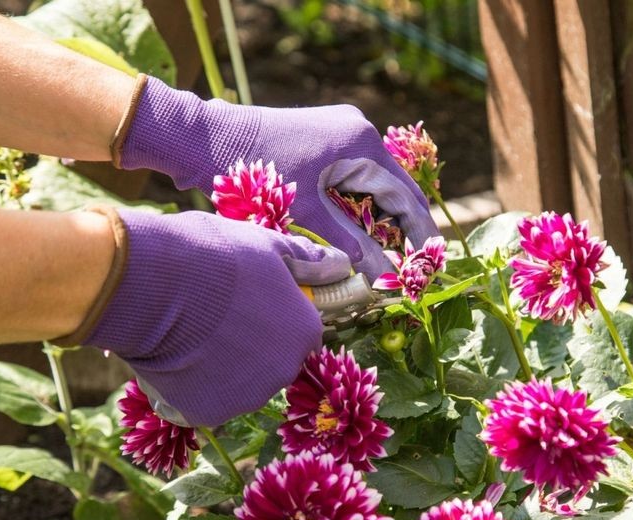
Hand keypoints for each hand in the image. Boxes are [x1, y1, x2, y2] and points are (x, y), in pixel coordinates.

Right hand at [80, 208, 350, 427]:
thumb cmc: (212, 254)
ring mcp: (246, 398)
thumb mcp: (265, 244)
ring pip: (237, 385)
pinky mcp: (207, 413)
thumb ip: (307, 260)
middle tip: (212, 318)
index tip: (245, 303)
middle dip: (248, 346)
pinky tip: (173, 357)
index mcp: (305, 331)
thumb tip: (342, 264)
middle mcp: (285, 371)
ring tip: (187, 334)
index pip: (298, 332)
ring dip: (221, 368)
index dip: (271, 317)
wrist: (151, 285)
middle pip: (270, 362)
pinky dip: (191, 386)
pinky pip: (203, 400)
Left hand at [113, 76, 438, 280]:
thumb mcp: (307, 212)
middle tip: (412, 267)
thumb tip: (383, 276)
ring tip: (389, 258)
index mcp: (361, 142)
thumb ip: (349, 243)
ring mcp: (341, 133)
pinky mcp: (325, 141)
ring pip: (373, 185)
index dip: (417, 232)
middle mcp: (358, 131)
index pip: (404, 195)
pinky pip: (354, 178)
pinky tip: (360, 236)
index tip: (427, 264)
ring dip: (380, 220)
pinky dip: (358, 207)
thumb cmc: (254, 171)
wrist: (205, 138)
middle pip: (394, 188)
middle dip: (402, 228)